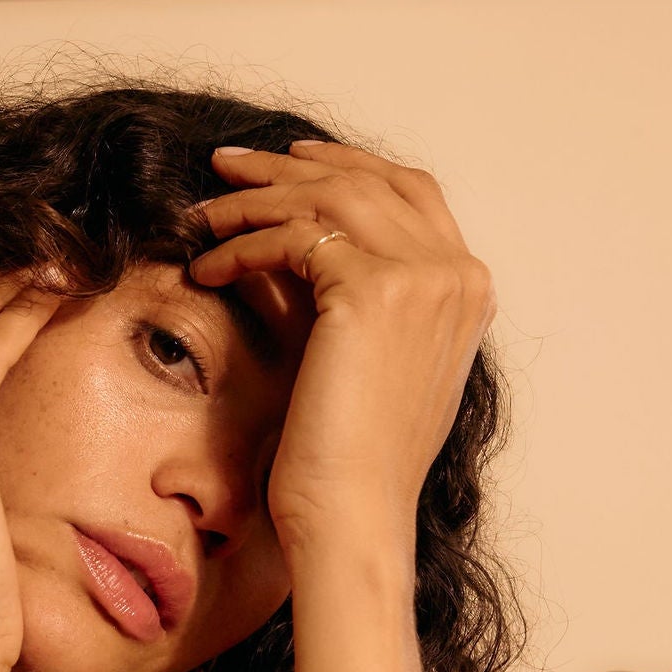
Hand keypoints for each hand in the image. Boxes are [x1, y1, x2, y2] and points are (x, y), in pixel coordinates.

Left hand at [188, 140, 495, 570]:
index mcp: (468, 287)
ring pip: (325, 199)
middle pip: (366, 181)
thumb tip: (319, 249)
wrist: (354, 513)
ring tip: (204, 212)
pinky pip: (290, 239)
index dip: (347, 163)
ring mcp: (421, 275)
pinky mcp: (369, 288)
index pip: (409, 191)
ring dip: (255, 198)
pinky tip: (208, 269)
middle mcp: (456, 272)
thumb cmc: (356, 459)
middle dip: (289, 166)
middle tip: (227, 165)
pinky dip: (241, 245)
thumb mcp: (382, 363)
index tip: (290, 158)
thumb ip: (376, 299)